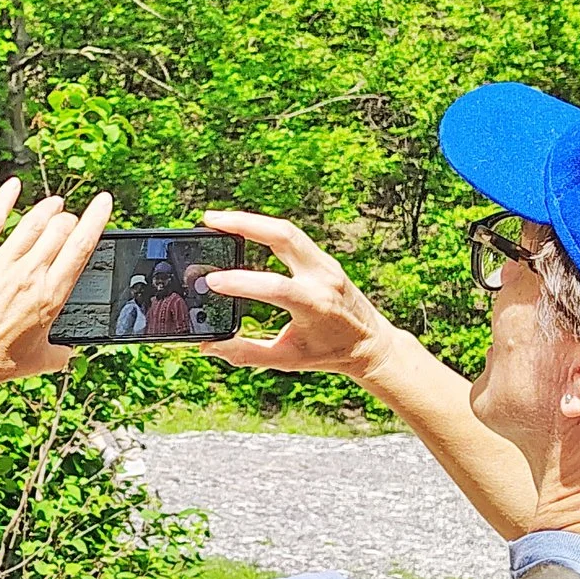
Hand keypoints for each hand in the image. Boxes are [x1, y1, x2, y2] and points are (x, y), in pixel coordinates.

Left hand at [0, 180, 114, 385]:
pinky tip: (13, 186)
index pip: (82, 246)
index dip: (96, 218)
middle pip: (59, 229)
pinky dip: (4, 201)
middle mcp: (29, 274)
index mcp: (52, 295)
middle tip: (68, 220)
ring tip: (53, 204)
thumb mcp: (39, 361)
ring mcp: (0, 264)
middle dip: (68, 219)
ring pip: (31, 223)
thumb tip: (68, 352)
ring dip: (46, 209)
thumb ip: (59, 352)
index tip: (103, 202)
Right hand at [195, 210, 401, 381]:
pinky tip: (240, 227)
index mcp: (316, 306)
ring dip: (250, 220)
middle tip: (209, 220)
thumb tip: (207, 346)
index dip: (241, 282)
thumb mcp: (286, 359)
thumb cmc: (327, 353)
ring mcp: (325, 264)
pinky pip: (291, 236)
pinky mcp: (322, 259)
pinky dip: (263, 229)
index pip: (275, 287)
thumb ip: (245, 353)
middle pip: (284, 237)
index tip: (212, 281)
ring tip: (216, 218)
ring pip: (287, 230)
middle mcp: (323, 278)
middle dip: (244, 224)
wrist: (371, 343)